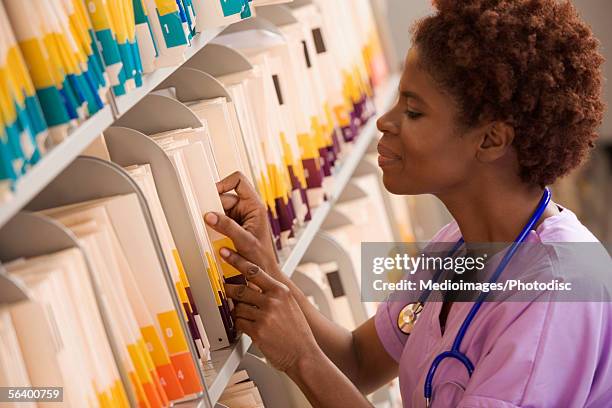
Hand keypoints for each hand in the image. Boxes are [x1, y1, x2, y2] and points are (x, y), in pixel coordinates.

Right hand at [204, 171, 280, 278]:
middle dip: (215, 207)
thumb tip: (209, 215)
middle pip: (224, 197)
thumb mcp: (244, 241)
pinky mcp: (233, 226)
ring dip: (214, 219)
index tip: (211, 195)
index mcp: (255, 205)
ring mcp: (240, 217)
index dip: (224, 183)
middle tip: (206, 219)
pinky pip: (219, 220)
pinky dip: (214, 226)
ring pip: (220, 209)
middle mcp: (247, 208)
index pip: (238, 181)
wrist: (263, 272)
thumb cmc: (261, 258)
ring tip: (212, 231)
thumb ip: (227, 227)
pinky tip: (213, 236)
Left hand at [220, 247, 320, 372]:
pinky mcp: (258, 331)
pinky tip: (248, 328)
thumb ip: (273, 294)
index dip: (236, 260)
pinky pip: (238, 323)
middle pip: (240, 289)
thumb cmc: (297, 332)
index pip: (254, 271)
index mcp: (281, 291)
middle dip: (229, 290)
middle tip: (224, 289)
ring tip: (246, 317)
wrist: (304, 355)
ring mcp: (265, 316)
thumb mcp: (289, 306)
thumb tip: (253, 286)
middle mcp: (273, 301)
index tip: (224, 252)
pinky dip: (239, 325)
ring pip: (237, 308)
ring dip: (237, 313)